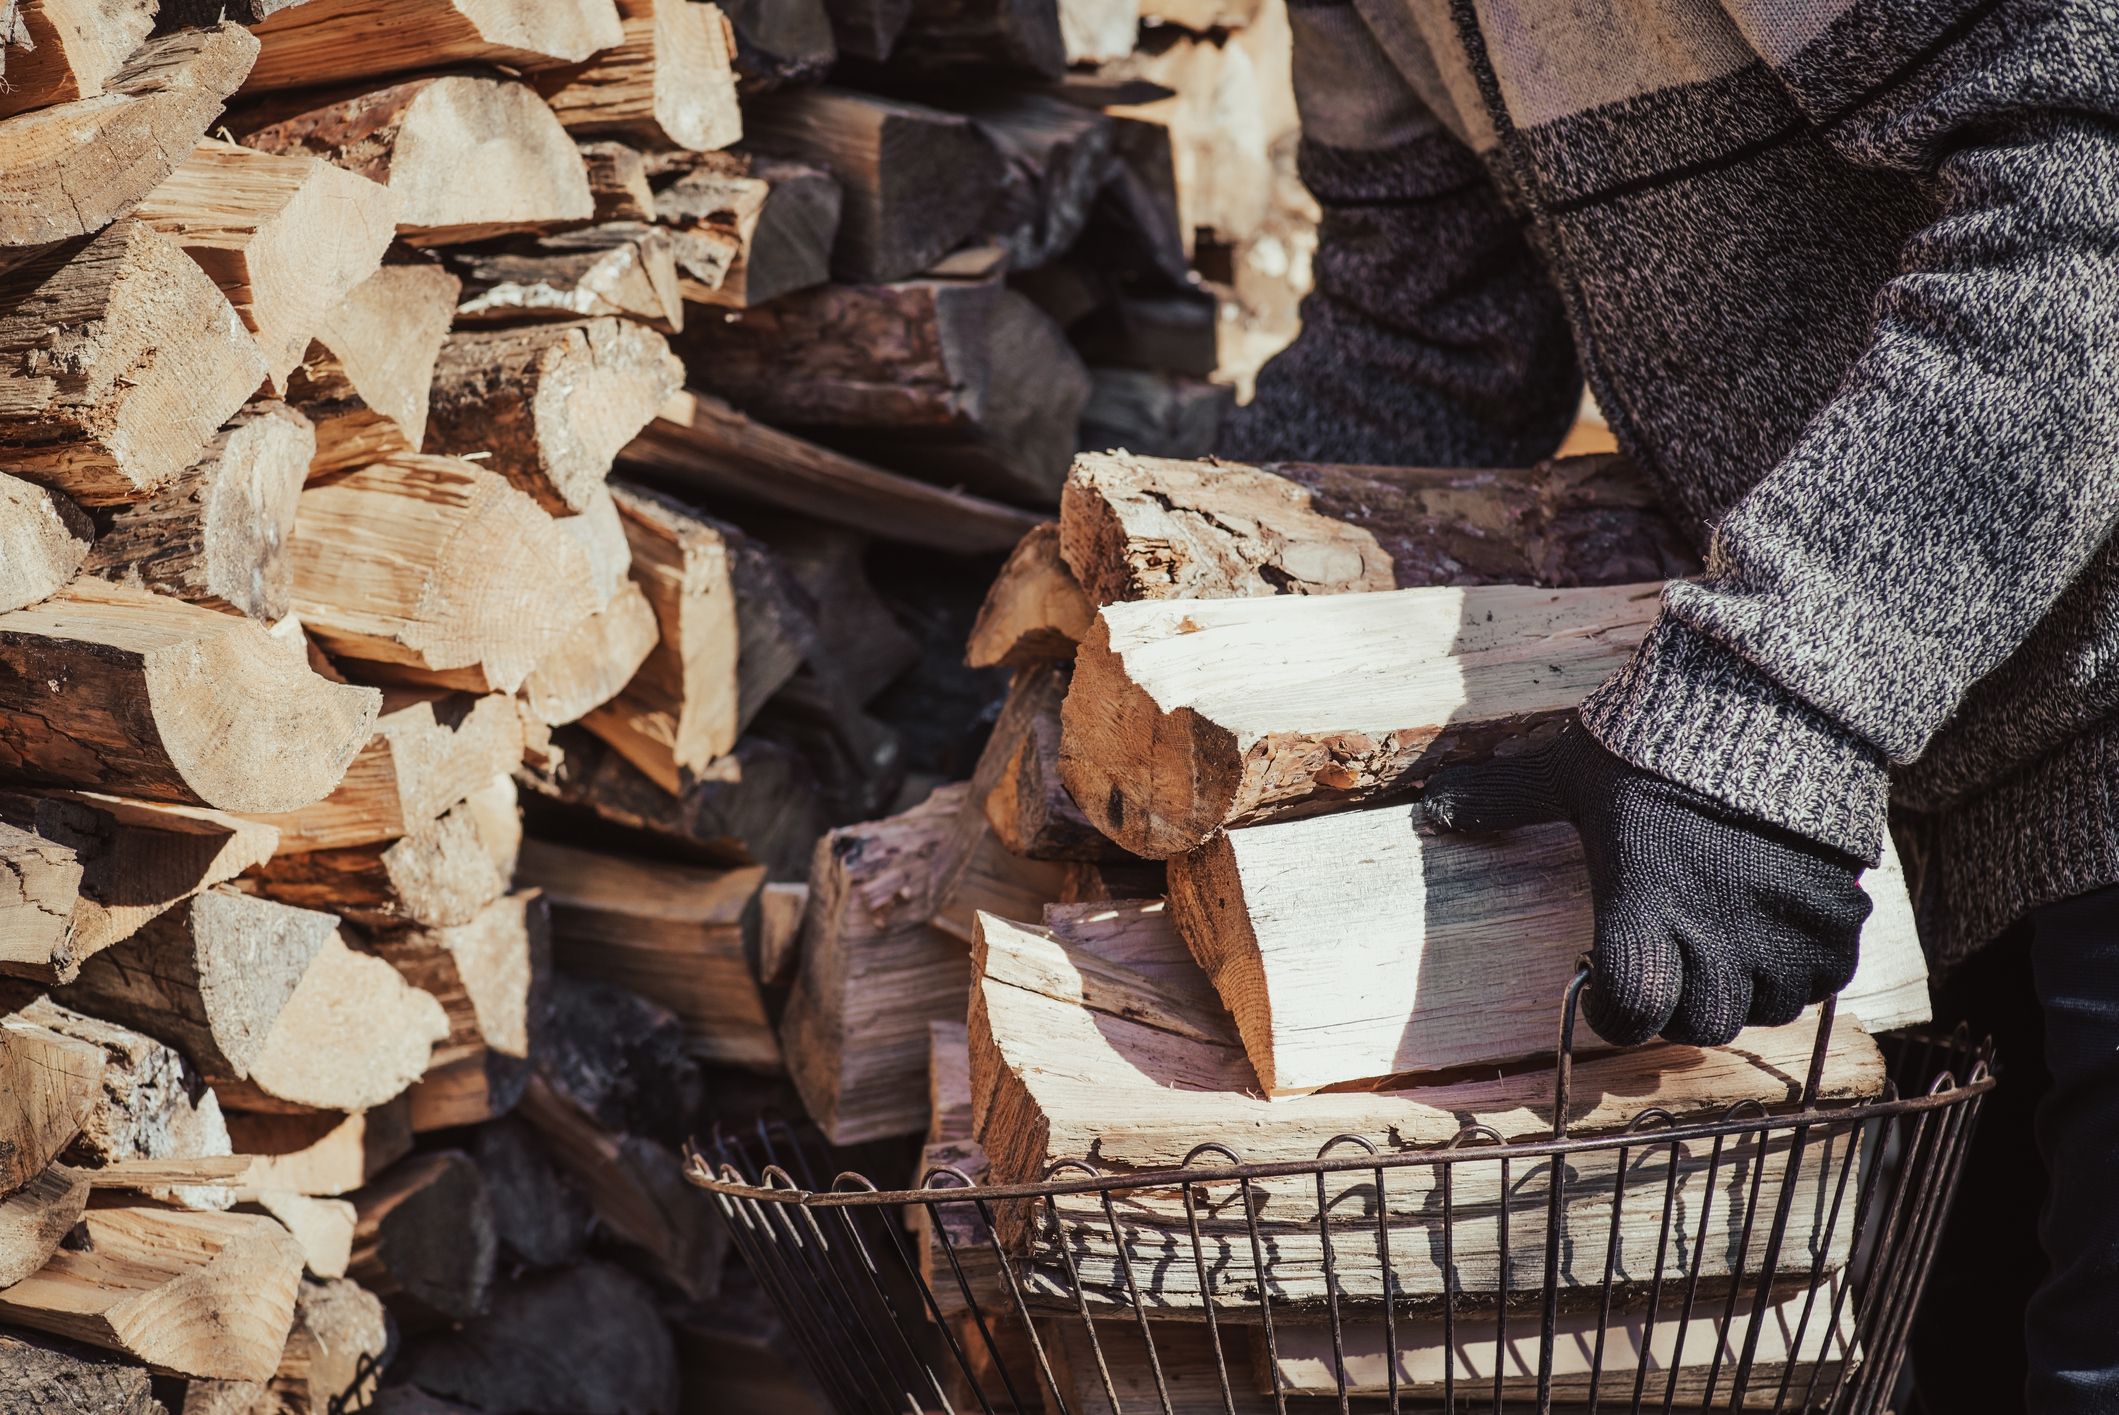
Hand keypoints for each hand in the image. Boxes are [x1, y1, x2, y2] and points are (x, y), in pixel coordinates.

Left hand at [1421, 720, 1869, 1047]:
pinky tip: (1778, 927)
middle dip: (1680, 1002)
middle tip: (1669, 957)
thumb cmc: (1654, 739)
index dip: (1615, 1011)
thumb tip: (1432, 808)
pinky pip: (1826, 978)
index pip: (1632, 1010)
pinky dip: (1806, 964)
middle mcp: (1714, 932)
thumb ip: (1504, 797)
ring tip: (1724, 941)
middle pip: (1702, 1022)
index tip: (1607, 983)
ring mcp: (1781, 928)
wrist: (1770, 697)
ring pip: (1766, 1006)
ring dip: (1745, 987)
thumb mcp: (1569, 769)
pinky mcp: (1837, 913)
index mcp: (1641, 906)